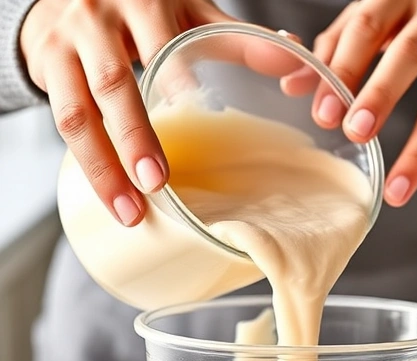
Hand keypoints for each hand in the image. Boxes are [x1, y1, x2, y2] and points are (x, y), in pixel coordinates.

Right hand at [20, 0, 235, 225]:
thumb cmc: (142, 9)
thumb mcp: (189, 13)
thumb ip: (236, 38)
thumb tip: (295, 57)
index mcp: (143, 3)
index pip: (160, 44)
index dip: (173, 79)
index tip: (192, 112)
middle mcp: (98, 21)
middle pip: (112, 83)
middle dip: (133, 136)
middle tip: (156, 181)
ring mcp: (65, 46)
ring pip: (77, 113)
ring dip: (102, 166)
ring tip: (130, 209)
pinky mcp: (45, 68)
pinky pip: (61, 121)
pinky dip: (86, 163)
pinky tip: (109, 194)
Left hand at [292, 0, 416, 206]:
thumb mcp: (376, 32)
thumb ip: (336, 53)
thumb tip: (292, 87)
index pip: (362, 27)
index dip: (340, 68)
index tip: (321, 111)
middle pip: (399, 47)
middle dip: (371, 90)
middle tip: (349, 129)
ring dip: (397, 117)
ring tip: (372, 153)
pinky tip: (404, 183)